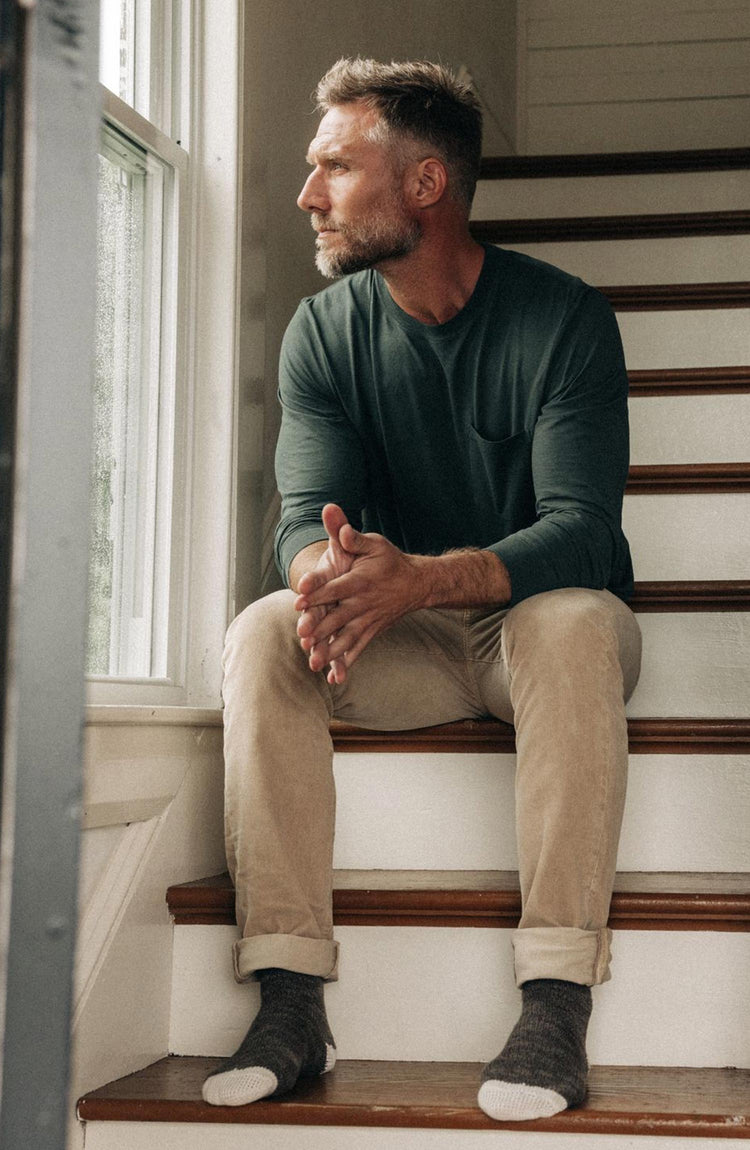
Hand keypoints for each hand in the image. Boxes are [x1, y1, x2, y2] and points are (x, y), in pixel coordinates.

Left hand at [295, 505, 422, 685]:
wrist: (418, 584)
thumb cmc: (390, 560)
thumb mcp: (374, 543)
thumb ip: (351, 536)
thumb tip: (336, 520)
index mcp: (361, 581)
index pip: (335, 587)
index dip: (317, 592)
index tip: (299, 599)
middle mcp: (364, 604)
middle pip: (338, 617)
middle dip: (320, 628)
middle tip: (302, 637)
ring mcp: (368, 621)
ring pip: (346, 638)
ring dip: (330, 651)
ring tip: (313, 663)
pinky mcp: (371, 632)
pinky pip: (358, 649)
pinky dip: (347, 663)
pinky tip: (334, 678)